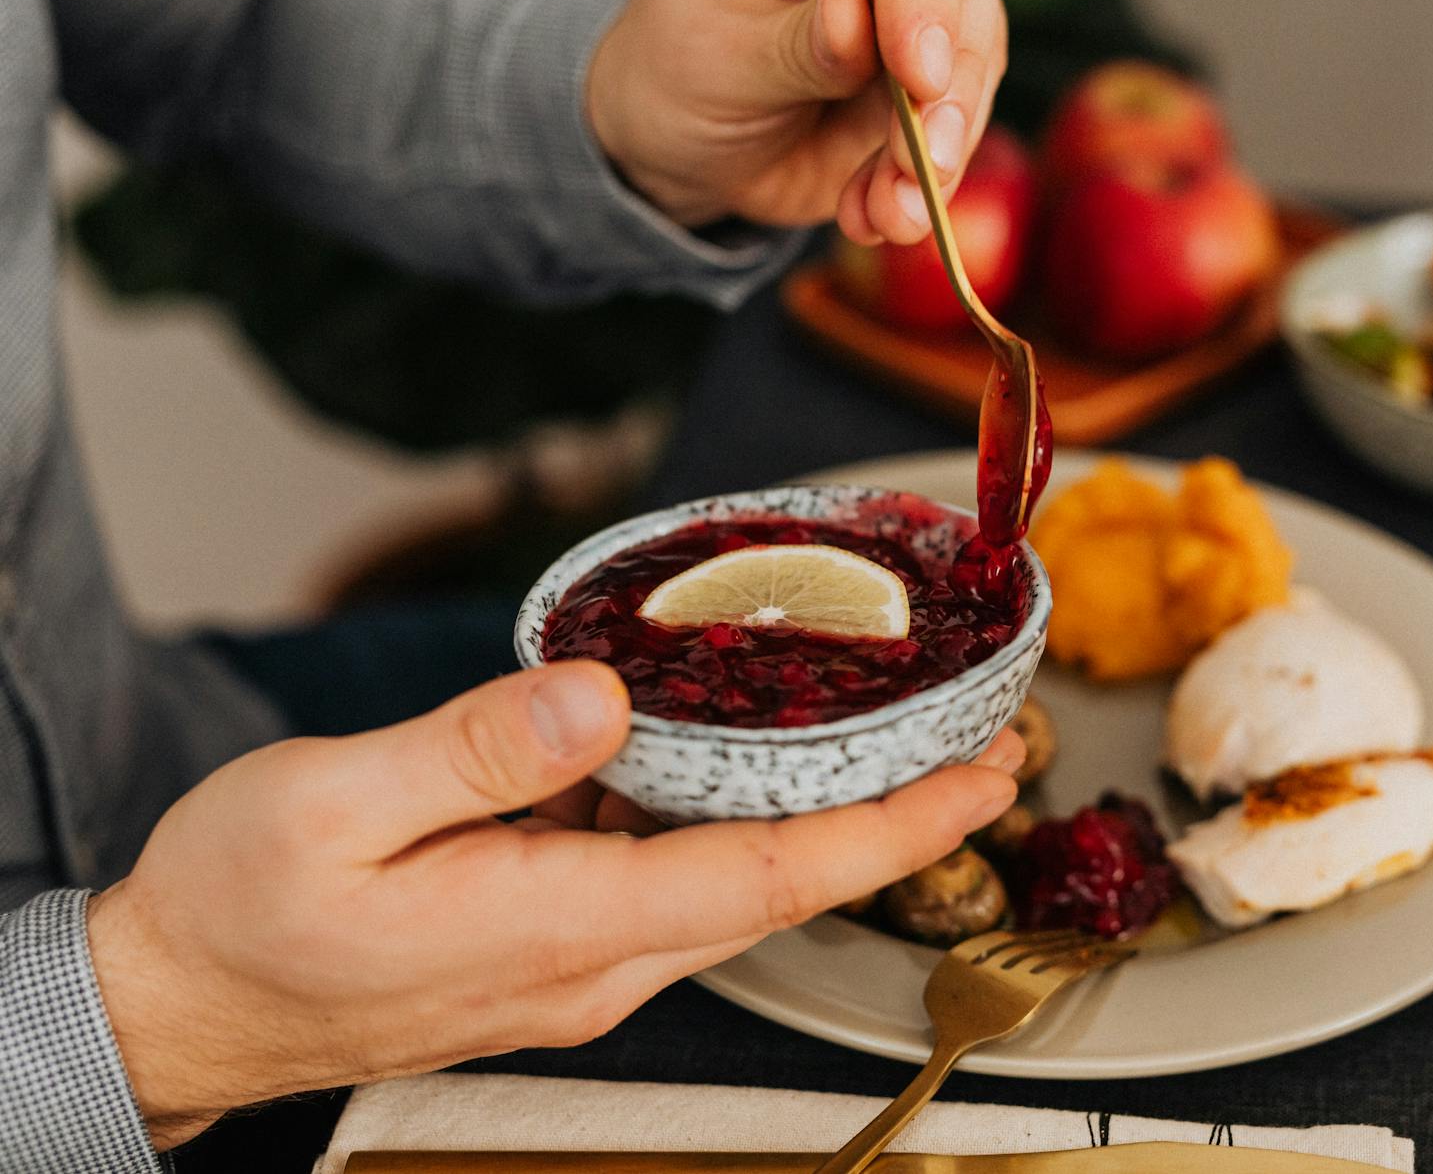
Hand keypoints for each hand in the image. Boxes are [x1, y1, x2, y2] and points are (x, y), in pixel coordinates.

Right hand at [86, 662, 1018, 1148]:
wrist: (177, 1008)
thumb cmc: (236, 914)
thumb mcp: (328, 804)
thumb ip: (473, 748)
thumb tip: (596, 696)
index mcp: (556, 926)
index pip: (772, 879)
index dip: (895, 827)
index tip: (983, 776)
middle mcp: (591, 964)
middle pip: (782, 888)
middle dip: (896, 819)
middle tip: (980, 741)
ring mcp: (575, 966)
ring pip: (735, 890)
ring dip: (825, 823)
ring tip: (895, 740)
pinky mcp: (550, 949)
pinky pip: (669, 885)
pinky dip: (731, 825)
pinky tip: (732, 761)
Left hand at [586, 0, 1005, 244]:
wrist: (683, 143)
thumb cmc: (680, 74)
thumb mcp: (718, 60)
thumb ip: (795, 43)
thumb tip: (856, 17)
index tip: (918, 71)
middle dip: (954, 74)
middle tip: (928, 155)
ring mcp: (912, 5)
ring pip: (976, 53)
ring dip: (945, 144)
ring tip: (893, 211)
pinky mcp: (932, 74)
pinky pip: (959, 121)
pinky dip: (928, 180)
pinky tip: (879, 215)